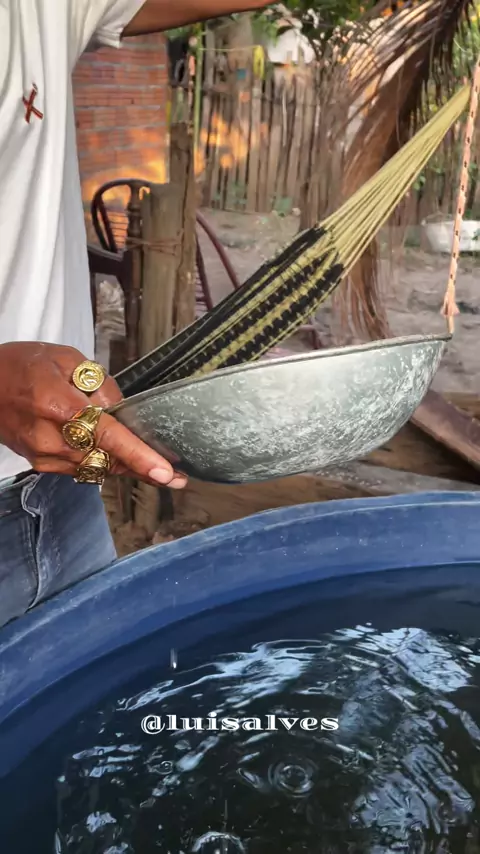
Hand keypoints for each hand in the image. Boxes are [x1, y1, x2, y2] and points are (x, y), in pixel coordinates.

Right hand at [0, 342, 186, 488]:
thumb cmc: (20, 365)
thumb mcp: (64, 357)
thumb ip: (98, 383)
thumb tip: (120, 408)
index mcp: (58, 405)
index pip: (107, 436)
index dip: (139, 455)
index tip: (164, 472)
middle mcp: (51, 437)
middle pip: (107, 460)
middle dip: (143, 468)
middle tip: (176, 477)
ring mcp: (44, 456)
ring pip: (96, 468)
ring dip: (126, 468)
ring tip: (156, 470)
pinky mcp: (41, 464)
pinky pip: (80, 467)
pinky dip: (102, 462)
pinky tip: (121, 460)